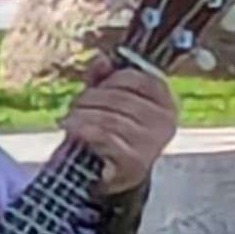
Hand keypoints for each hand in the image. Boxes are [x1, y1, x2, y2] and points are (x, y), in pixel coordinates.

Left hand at [63, 52, 175, 195]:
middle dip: (91, 99)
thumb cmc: (113, 132)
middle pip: (120, 98)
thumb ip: (105, 78)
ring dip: (83, 116)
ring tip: (69, 119)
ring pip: (110, 117)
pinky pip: (106, 138)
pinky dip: (86, 132)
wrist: (111, 175)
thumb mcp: (109, 101)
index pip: (137, 78)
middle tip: (74, 106)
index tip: (95, 87)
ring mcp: (152, 143)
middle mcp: (164, 122)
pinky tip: (74, 132)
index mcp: (165, 102)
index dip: (110, 79)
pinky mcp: (135, 162)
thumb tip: (102, 58)